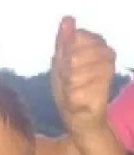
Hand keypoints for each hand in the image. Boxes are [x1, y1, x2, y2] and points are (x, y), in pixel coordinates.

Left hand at [51, 16, 115, 138]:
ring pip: (73, 76)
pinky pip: (75, 93)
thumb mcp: (60, 64)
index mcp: (97, 43)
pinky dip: (71, 101)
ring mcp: (107, 72)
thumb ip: (63, 42)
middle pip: (72, 57)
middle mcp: (107, 54)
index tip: (66, 68)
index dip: (63, 56)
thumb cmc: (70, 91)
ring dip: (68, 89)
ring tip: (74, 94)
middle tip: (70, 84)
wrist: (80, 120)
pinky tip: (79, 103)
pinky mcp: (102, 91)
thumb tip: (67, 20)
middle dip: (65, 74)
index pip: (74, 39)